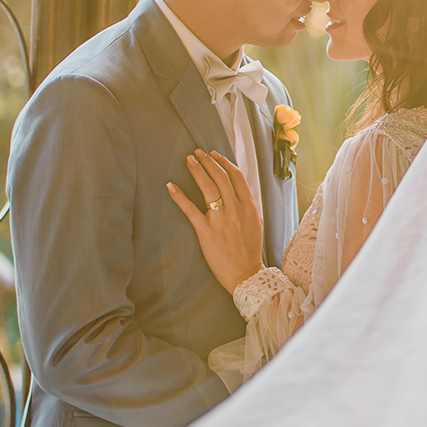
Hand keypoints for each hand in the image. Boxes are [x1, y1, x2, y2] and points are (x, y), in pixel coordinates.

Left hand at [166, 149, 265, 293]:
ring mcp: (220, 220)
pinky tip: (171, 186)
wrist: (245, 273)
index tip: (214, 154)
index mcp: (248, 206)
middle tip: (197, 152)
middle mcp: (235, 209)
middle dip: (208, 161)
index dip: (224, 162)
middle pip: (221, 177)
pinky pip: (190, 210)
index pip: (236, 176)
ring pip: (208, 188)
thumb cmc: (249, 249)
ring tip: (188, 160)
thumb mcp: (255, 222)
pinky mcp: (206, 232)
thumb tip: (237, 189)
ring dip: (197, 170)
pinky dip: (180, 196)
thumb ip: (246, 205)